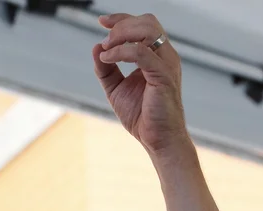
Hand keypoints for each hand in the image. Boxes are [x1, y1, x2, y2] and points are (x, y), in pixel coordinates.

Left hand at [92, 13, 188, 153]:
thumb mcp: (116, 89)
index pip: (143, 25)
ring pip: (147, 31)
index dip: (122, 19)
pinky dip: (120, 52)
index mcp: (156, 56)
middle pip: (147, 22)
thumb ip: (106, 69)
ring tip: (105, 49)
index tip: (101, 21)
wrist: (157, 139)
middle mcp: (165, 56)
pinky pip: (141, 53)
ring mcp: (166, 64)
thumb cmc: (142, 115)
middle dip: (121, 25)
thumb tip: (96, 48)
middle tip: (104, 41)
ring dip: (121, 35)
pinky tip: (107, 59)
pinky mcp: (163, 75)